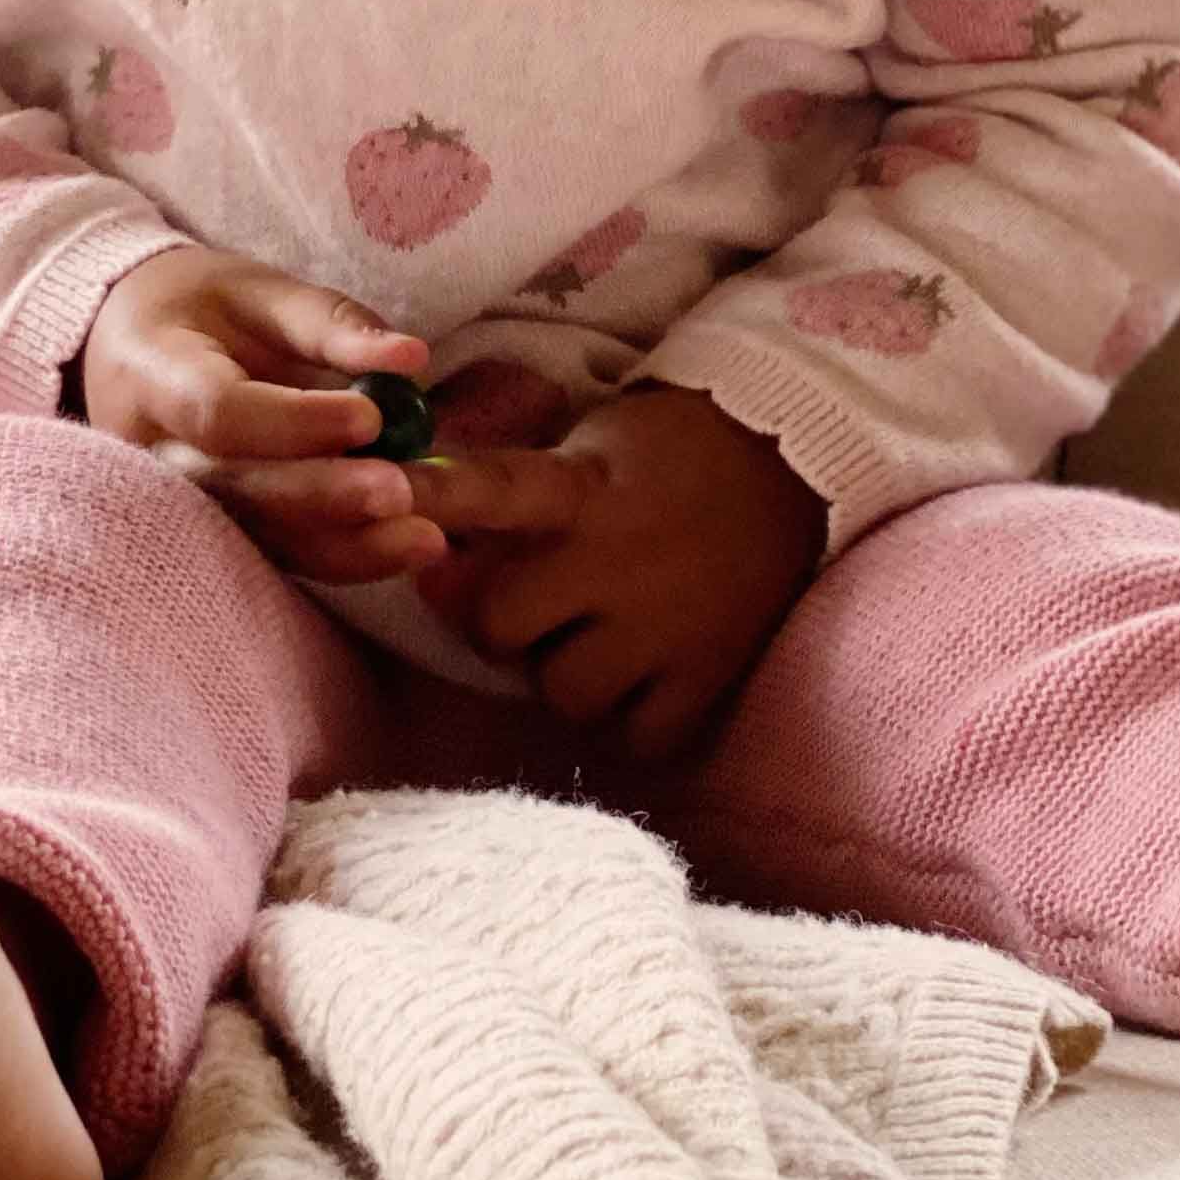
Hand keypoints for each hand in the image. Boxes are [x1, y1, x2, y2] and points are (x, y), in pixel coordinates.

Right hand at [73, 246, 455, 584]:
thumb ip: (329, 323)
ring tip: (424, 538)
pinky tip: (404, 548)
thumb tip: (410, 360)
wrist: (127, 343)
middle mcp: (151, 454)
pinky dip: (342, 555)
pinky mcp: (210, 531)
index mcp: (151, 373)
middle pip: (236, 490)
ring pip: (259, 536)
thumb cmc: (198, 307)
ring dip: (346, 545)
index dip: (294, 422)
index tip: (372, 416)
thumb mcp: (257, 289)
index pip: (218, 412)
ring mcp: (173, 504)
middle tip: (403, 492)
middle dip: (325, 497)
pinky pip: (275, 552)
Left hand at [410, 380, 831, 763]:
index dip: (433, 495)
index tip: (386, 492)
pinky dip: (631, 718)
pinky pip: (636, 735)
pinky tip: (645, 674)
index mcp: (579, 489)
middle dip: (506, 623)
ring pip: (563, 692)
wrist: (792, 456)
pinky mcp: (708, 670)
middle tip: (544, 604)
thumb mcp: (588, 445)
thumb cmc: (670, 447)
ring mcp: (662, 622)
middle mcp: (614, 559)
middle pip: (500, 627)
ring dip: (567, 674)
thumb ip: (516, 497)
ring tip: (602, 637)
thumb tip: (429, 551)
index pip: (490, 489)